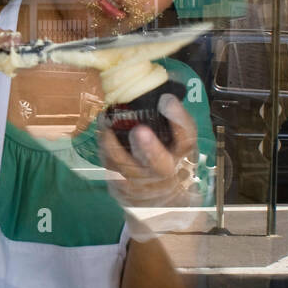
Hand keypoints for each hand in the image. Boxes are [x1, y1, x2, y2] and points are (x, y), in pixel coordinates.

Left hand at [99, 93, 206, 216]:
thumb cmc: (166, 158)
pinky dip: (103, 147)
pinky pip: (110, 167)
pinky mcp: (121, 187)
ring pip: (126, 165)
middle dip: (149, 147)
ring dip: (112, 142)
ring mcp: (141, 182)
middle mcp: (164, 169)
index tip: (167, 100)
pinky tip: (101, 128)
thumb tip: (156, 85)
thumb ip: (168, 120)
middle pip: (159, 162)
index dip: (177, 119)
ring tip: (106, 119)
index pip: (186, 137)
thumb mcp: (175, 142)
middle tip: (139, 130)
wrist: (159, 202)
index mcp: (181, 153)